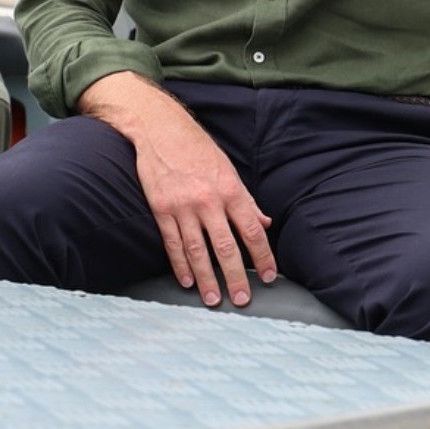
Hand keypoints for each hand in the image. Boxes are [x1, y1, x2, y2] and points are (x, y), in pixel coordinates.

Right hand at [80, 74, 275, 307]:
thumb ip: (246, 200)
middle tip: (243, 299)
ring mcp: (182, 206)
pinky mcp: (160, 208)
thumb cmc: (197, 148)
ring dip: (206, 278)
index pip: (252, 230)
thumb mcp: (228, 169)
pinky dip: (179, 264)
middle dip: (237, 277)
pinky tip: (186, 280)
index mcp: (230, 189)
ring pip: (197, 251)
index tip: (270, 276)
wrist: (159, 129)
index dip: (263, 256)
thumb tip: (264, 224)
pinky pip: (172, 242)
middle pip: (226, 247)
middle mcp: (208, 200)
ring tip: (213, 299)